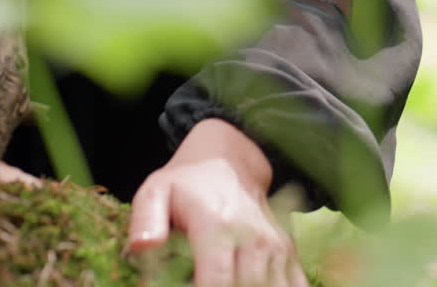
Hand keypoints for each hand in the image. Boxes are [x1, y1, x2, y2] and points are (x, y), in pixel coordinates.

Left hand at [127, 119, 308, 286]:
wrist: (229, 161)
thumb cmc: (186, 183)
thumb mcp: (155, 192)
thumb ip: (145, 221)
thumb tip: (140, 248)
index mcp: (217, 225)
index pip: (217, 282)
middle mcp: (253, 236)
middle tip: (195, 282)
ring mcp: (276, 246)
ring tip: (226, 280)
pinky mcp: (289, 253)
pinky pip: (296, 286)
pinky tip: (254, 284)